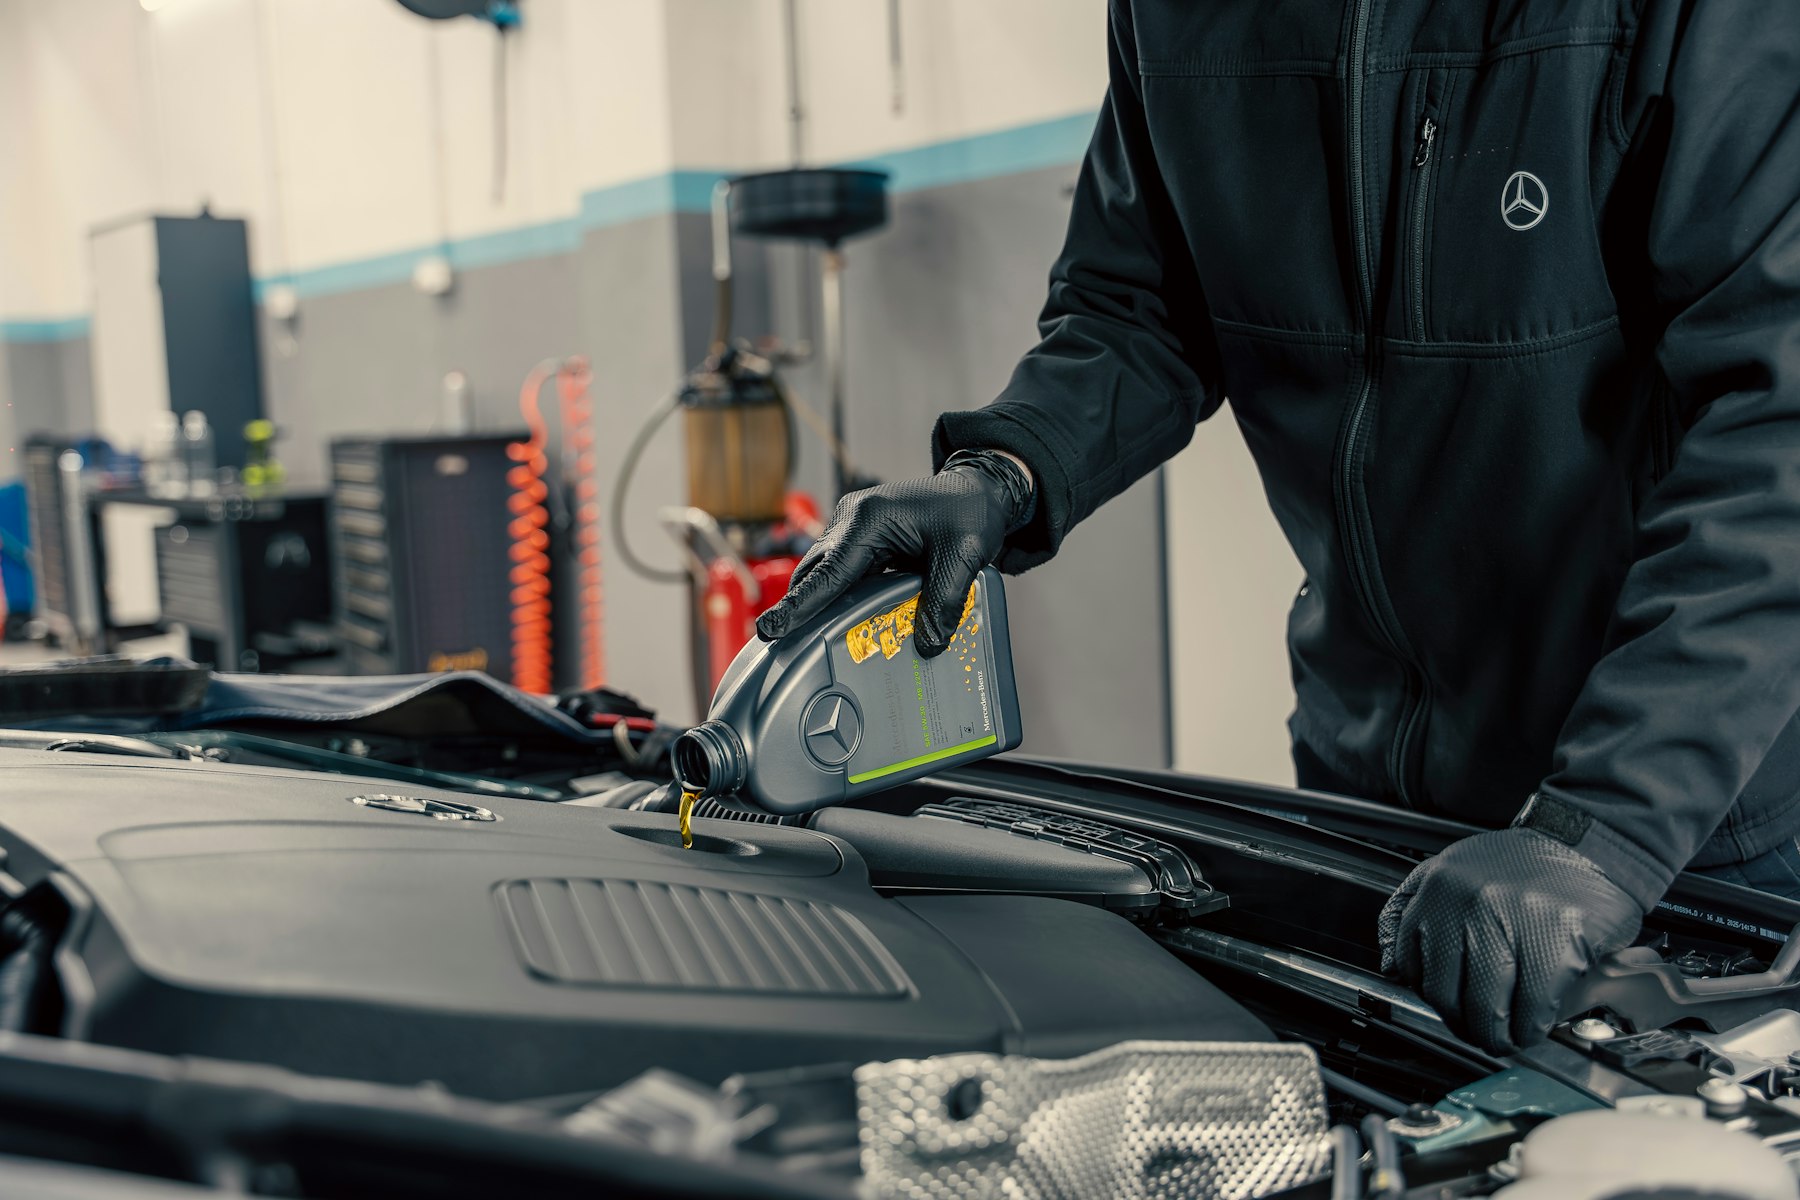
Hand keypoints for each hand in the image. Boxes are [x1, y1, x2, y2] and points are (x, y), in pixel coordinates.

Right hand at [755, 450, 1032, 656]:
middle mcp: (852, 520)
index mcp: (869, 520)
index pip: (828, 573)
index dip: (799, 605)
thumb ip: (944, 600)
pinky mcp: (862, 539)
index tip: (770, 629)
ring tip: (802, 640)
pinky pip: (842, 573)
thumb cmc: (969, 511)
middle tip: (778, 643)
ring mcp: (853, 528)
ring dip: (818, 603)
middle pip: (814, 572)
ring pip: (824, 573)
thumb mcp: (965, 556)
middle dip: (798, 607)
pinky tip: (840, 624)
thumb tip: (929, 642)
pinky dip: (839, 597)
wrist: (977, 489)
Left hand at [1378, 827, 1643, 1054]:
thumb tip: (1394, 967)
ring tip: (1506, 1038)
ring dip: (1498, 1036)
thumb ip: (1411, 912)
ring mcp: (1513, 917)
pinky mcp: (1558, 937)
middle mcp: (1469, 901)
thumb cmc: (1519, 866)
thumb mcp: (1450, 871)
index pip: (1413, 963)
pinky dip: (1531, 1026)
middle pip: (1448, 992)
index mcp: (1439, 887)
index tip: (1448, 1009)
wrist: (1587, 847)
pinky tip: (1533, 1025)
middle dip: (1465, 1026)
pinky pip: (1533, 1004)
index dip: (1431, 998)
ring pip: (1489, 1005)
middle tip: (1480, 1034)